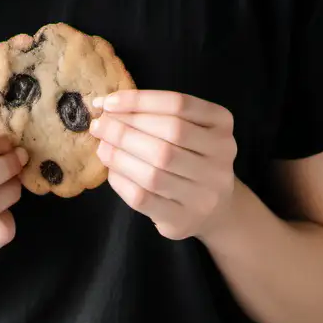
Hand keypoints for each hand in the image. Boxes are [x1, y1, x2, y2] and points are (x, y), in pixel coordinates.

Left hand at [89, 90, 236, 240]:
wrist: (215, 208)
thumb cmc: (190, 156)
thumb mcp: (187, 127)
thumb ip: (155, 114)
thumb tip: (106, 107)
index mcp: (221, 124)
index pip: (178, 105)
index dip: (139, 101)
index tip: (108, 103)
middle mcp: (222, 157)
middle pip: (168, 135)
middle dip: (125, 128)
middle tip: (99, 125)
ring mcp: (206, 192)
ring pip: (154, 170)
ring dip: (119, 154)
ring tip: (102, 145)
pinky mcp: (184, 220)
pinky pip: (144, 197)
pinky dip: (121, 180)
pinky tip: (111, 169)